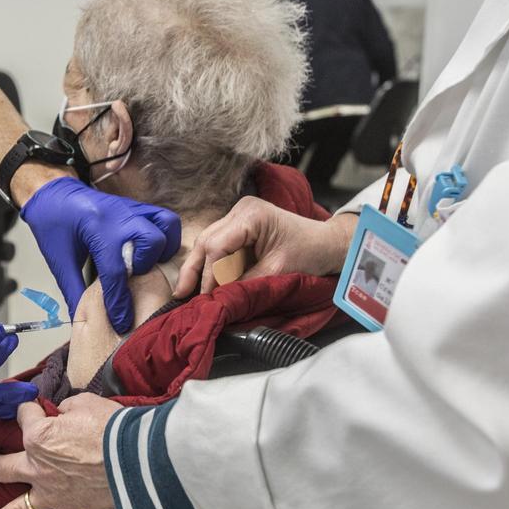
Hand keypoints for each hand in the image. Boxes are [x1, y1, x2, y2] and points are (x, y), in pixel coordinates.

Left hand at [0, 394, 121, 508]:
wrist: (137, 457)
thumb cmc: (111, 426)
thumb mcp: (85, 403)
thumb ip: (67, 409)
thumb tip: (65, 413)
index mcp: (39, 437)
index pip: (26, 417)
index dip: (29, 409)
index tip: (35, 406)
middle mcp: (38, 467)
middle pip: (4, 467)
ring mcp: (52, 494)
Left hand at [21, 177, 180, 333]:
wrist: (52, 193)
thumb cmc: (53, 224)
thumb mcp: (59, 260)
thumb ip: (73, 291)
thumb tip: (80, 321)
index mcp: (95, 229)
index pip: (115, 272)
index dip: (119, 302)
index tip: (122, 321)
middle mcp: (118, 216)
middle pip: (151, 242)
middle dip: (145, 266)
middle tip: (131, 276)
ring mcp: (131, 208)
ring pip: (166, 226)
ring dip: (161, 249)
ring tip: (146, 263)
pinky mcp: (138, 207)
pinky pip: (165, 219)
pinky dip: (165, 236)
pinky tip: (150, 251)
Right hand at [174, 197, 358, 296]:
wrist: (327, 244)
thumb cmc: (310, 252)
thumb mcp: (278, 270)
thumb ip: (246, 283)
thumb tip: (220, 299)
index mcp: (251, 214)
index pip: (217, 245)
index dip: (209, 274)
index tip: (207, 298)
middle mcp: (240, 210)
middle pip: (206, 240)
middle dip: (194, 270)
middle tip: (180, 295)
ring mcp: (238, 216)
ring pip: (207, 242)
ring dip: (198, 268)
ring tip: (185, 292)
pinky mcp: (239, 227)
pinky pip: (217, 245)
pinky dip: (210, 264)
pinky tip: (201, 282)